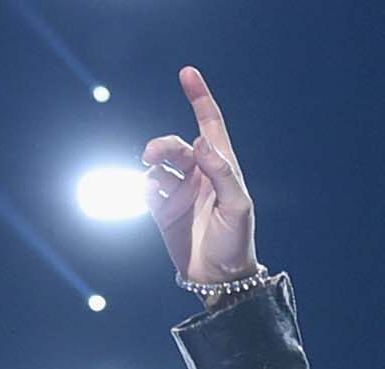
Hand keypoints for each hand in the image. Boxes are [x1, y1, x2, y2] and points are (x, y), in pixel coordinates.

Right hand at [143, 66, 257, 285]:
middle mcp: (200, 175)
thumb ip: (221, 173)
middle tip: (151, 155)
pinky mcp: (164, 211)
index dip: (199, 98)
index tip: (187, 72)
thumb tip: (202, 142)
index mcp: (222, 168)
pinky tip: (152, 196)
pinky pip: (149, 188)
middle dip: (163, 144)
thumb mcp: (237, 208)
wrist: (220, 280)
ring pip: (159, 163)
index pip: (210, 124)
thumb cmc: (236, 244)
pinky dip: (147, 186)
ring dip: (153, 160)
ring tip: (149, 169)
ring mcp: (181, 192)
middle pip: (176, 145)